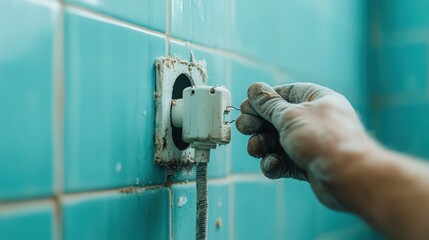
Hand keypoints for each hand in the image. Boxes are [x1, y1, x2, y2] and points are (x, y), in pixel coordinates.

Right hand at [236, 82, 371, 209]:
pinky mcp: (308, 165)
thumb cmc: (324, 139)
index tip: (245, 106)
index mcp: (317, 100)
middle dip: (258, 124)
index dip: (264, 99)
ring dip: (263, 145)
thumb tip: (255, 88)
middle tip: (243, 127)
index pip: (285, 93)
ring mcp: (312, 144)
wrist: (348, 177)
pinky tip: (271, 165)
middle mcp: (315, 120)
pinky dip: (274, 163)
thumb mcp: (290, 116)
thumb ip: (269, 104)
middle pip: (278, 118)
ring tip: (255, 149)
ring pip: (278, 142)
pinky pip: (285, 161)